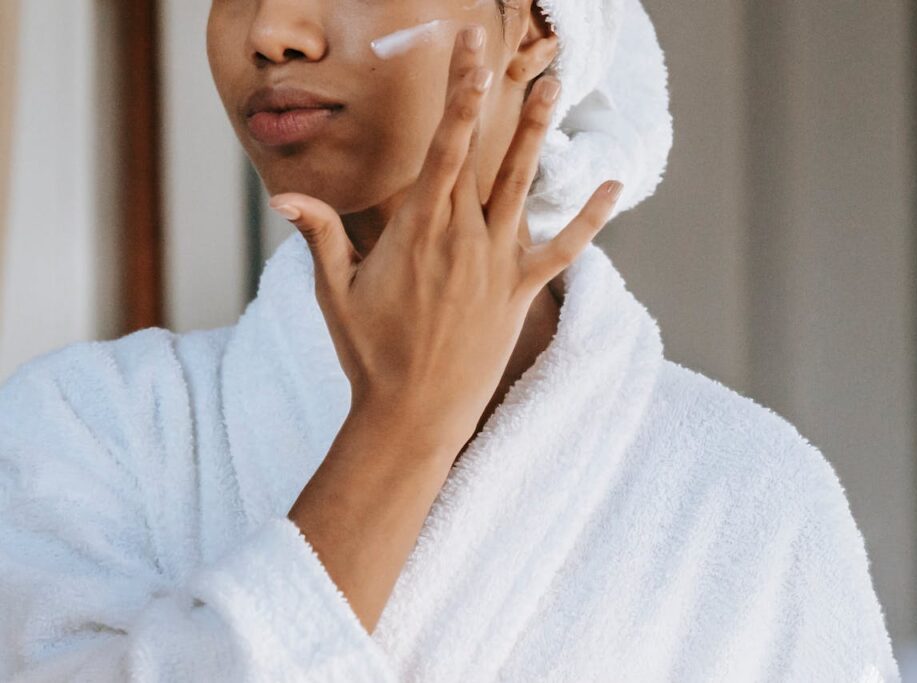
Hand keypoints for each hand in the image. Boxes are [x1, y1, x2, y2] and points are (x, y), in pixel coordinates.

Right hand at [269, 23, 623, 452]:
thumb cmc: (370, 355)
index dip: (457, 91)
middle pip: (482, 152)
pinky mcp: (520, 292)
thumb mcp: (335, 295)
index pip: (443, 145)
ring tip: (553, 85)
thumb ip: (321, 238)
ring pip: (523, 186)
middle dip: (490, 93)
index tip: (464, 47)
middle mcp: (464, 237)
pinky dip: (588, 219)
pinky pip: (562, 249)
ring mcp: (497, 264)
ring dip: (538, 134)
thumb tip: (285, 196)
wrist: (414, 416)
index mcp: (419, 229)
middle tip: (501, 47)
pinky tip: (612, 186)